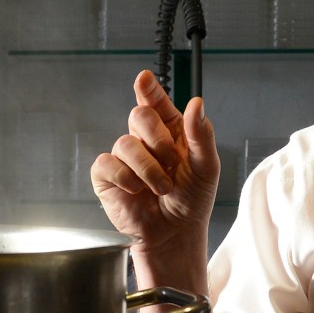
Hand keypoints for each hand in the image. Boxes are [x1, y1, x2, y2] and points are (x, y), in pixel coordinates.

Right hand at [90, 70, 219, 255]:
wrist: (175, 234)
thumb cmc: (192, 200)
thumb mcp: (206, 167)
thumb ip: (201, 135)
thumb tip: (196, 103)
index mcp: (170, 131)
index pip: (156, 102)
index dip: (149, 89)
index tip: (144, 78)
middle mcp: (145, 140)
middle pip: (139, 115)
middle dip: (157, 138)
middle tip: (172, 162)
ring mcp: (124, 157)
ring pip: (125, 143)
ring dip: (148, 168)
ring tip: (161, 188)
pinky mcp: (107, 176)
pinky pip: (108, 164)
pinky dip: (125, 178)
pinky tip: (136, 190)